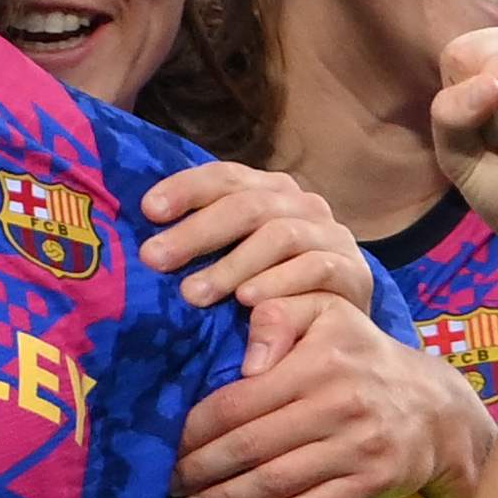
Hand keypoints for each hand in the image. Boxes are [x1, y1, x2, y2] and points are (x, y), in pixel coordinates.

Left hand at [139, 159, 371, 314]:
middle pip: (248, 205)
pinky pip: (314, 269)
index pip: (227, 176)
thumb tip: (144, 246)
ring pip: (279, 236)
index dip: (187, 188)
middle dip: (197, 232)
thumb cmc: (277, 289)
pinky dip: (278, 283)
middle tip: (155, 259)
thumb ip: (205, 242)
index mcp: (272, 191)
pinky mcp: (353, 271)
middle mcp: (303, 205)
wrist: (344, 322)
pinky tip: (248, 302)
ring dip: (232, 264)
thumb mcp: (238, 259)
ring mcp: (331, 235)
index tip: (148, 211)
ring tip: (194, 294)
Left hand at [179, 292, 494, 497]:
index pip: (239, 401)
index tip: (165, 443)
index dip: (194, 428)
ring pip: (275, 482)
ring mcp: (357, 448)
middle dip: (200, 469)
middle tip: (169, 481)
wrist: (436, 409)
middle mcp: (339, 404)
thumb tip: (244, 359)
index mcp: (320, 361)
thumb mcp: (328, 314)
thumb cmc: (363, 356)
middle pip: (250, 446)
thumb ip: (279, 314)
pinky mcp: (371, 483)